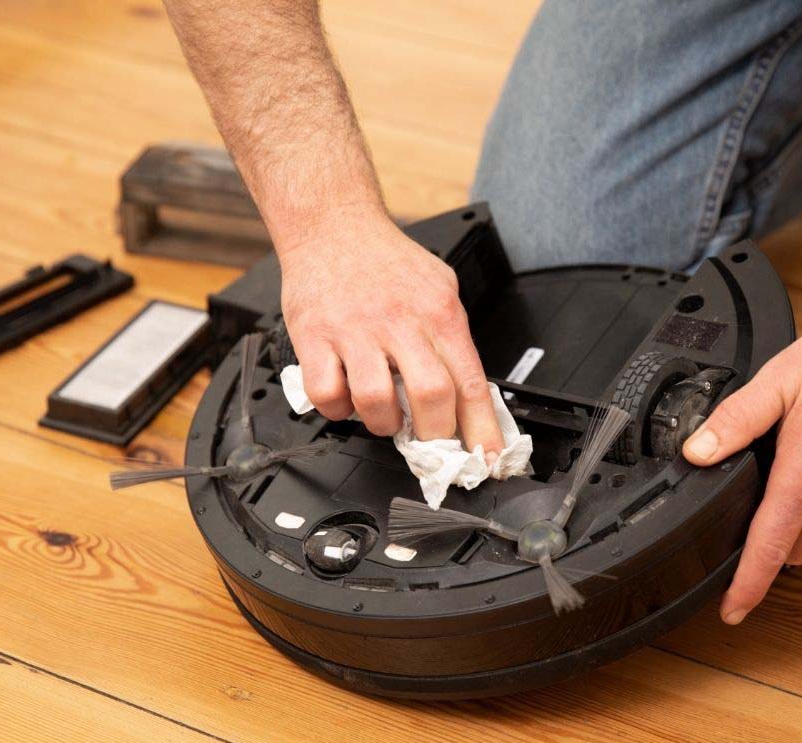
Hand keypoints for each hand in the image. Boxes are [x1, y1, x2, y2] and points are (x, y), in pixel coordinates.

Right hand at [278, 206, 504, 456]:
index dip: (482, 430)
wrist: (332, 224)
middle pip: (431, 397)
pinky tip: (344, 395)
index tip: (487, 459)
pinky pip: (327, 393)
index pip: (471, 382)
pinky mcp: (315, 336)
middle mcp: (400, 321)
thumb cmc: (385, 260)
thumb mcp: (438, 287)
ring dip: (383, 423)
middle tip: (428, 440)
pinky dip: (337, 408)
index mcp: (438, 312)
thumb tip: (471, 395)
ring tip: (383, 414)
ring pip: (377, 402)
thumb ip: (452, 337)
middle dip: (434, 435)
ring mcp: (355, 330)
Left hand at [682, 314, 801, 624]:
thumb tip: (697, 452)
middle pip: (791, 549)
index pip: (768, 546)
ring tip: (788, 486)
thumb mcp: (782, 379)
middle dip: (767, 543)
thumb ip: (735, 420)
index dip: (746, 586)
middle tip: (751, 512)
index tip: (731, 611)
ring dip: (798, 528)